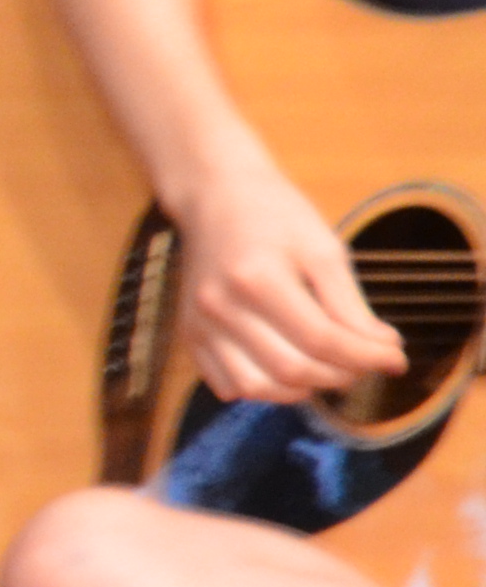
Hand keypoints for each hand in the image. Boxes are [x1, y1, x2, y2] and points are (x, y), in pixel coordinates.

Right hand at [173, 150, 401, 403]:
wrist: (215, 196)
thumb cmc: (275, 215)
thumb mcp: (323, 248)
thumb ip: (350, 304)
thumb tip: (383, 350)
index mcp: (256, 277)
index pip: (321, 339)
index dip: (366, 357)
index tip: (396, 359)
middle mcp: (219, 306)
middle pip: (291, 370)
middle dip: (342, 375)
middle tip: (365, 362)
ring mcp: (198, 324)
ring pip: (257, 387)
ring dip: (303, 389)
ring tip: (328, 368)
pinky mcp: (189, 334)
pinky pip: (227, 385)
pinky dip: (264, 389)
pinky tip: (285, 368)